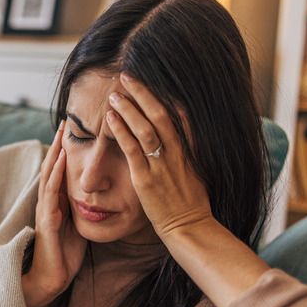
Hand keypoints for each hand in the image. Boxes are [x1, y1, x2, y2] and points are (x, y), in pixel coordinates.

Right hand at [22, 119, 87, 306]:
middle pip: (53, 166)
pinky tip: (62, 159)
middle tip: (65, 119)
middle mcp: (48, 202)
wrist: (51, 280)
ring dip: (55, 151)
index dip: (66, 150)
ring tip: (62, 131)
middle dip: (58, 143)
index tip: (74, 129)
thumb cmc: (64, 255)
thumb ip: (81, 209)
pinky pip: (51, 193)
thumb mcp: (76, 227)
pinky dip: (56, 174)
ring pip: (50, 174)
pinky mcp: (48, 221)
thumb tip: (96, 196)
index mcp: (56, 202)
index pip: (61, 170)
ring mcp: (45, 210)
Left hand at [106, 72, 214, 238]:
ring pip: (145, 129)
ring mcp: (161, 166)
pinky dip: (121, 131)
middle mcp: (176, 154)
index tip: (152, 80)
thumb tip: (182, 140)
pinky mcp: (146, 180)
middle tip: (127, 77)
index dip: (165, 96)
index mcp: (189, 151)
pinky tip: (111, 118)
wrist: (191, 229)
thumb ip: (186, 154)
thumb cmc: (190, 205)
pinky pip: (132, 150)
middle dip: (143, 94)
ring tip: (115, 94)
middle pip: (160, 115)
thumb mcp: (195, 173)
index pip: (180, 115)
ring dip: (129, 108)